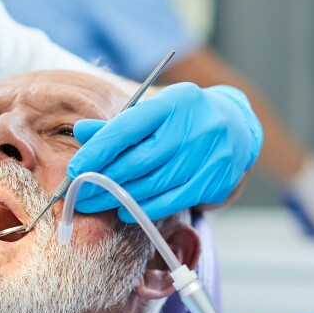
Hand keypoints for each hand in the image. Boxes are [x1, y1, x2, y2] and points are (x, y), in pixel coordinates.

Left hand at [69, 83, 263, 221]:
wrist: (238, 128)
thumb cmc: (184, 120)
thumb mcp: (154, 113)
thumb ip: (118, 125)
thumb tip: (80, 131)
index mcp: (174, 102)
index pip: (129, 127)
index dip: (99, 151)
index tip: (75, 169)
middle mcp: (195, 126)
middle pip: (140, 160)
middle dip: (103, 179)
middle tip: (79, 193)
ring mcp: (209, 155)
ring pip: (155, 183)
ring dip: (120, 197)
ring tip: (95, 203)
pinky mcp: (216, 180)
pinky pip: (174, 200)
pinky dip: (146, 208)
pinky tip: (126, 211)